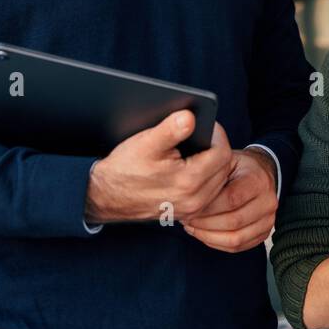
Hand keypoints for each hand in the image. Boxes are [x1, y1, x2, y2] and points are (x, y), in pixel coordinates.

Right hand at [85, 112, 233, 223]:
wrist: (104, 197)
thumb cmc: (124, 169)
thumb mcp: (145, 143)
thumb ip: (170, 129)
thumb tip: (190, 117)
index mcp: (189, 181)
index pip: (222, 153)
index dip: (217, 135)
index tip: (206, 124)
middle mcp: (195, 200)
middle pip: (224, 167)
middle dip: (216, 147)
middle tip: (204, 134)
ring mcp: (191, 209)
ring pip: (219, 180)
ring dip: (213, 163)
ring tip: (201, 147)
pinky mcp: (186, 212)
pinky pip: (209, 192)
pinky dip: (206, 177)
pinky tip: (194, 165)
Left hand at [182, 148, 278, 252]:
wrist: (260, 175)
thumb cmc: (238, 169)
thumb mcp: (225, 162)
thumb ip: (211, 175)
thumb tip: (187, 195)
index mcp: (259, 181)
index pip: (231, 199)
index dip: (207, 207)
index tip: (189, 206)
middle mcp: (269, 202)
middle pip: (234, 222)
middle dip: (205, 223)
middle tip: (186, 219)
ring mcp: (269, 220)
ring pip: (235, 239)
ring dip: (208, 236)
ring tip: (192, 227)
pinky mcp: (264, 234)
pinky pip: (237, 247)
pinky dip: (216, 243)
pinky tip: (202, 233)